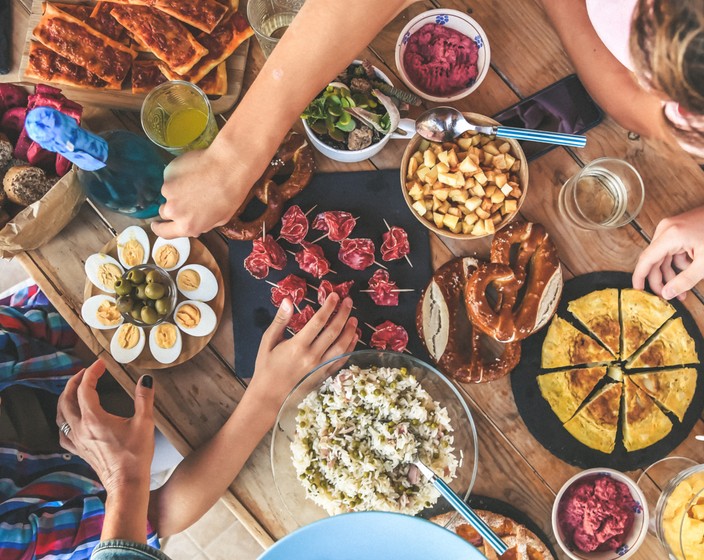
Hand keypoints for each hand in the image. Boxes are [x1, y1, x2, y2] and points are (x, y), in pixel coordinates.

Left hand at [56, 360, 154, 494]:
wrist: (127, 483)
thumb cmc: (135, 456)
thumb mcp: (145, 423)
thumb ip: (144, 398)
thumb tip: (145, 380)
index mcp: (94, 419)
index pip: (86, 388)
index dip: (92, 373)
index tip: (100, 364)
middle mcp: (81, 428)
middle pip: (67, 399)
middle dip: (75, 382)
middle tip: (85, 372)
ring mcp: (77, 441)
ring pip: (61, 414)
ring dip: (65, 398)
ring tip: (74, 390)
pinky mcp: (79, 451)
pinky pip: (63, 433)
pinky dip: (63, 421)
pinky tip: (70, 420)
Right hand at [151, 141, 263, 238]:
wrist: (229, 168)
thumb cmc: (230, 195)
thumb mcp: (220, 219)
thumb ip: (201, 225)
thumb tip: (192, 224)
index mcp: (186, 226)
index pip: (163, 232)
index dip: (159, 228)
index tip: (157, 224)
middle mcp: (174, 211)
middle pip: (164, 212)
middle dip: (172, 207)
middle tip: (185, 198)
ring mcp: (168, 191)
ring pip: (168, 192)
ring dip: (176, 190)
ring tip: (194, 182)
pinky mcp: (167, 174)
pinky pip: (170, 177)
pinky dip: (178, 175)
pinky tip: (194, 171)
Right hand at [248, 294, 357, 406]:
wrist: (269, 397)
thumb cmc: (266, 367)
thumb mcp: (268, 341)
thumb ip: (280, 320)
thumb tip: (288, 300)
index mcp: (297, 346)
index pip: (318, 321)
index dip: (328, 307)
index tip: (334, 295)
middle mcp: (312, 356)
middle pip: (333, 331)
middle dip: (343, 314)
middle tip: (348, 302)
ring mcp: (320, 367)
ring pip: (342, 346)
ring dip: (350, 331)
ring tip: (353, 318)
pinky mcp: (324, 376)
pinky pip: (341, 360)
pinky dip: (349, 348)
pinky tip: (353, 338)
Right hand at [632, 207, 703, 300]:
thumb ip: (685, 280)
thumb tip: (668, 293)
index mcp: (669, 236)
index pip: (646, 260)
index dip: (639, 277)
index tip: (637, 290)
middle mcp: (665, 230)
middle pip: (654, 260)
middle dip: (661, 279)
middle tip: (668, 295)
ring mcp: (670, 228)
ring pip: (662, 257)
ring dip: (671, 273)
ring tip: (683, 289)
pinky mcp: (676, 229)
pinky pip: (670, 250)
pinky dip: (678, 262)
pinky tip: (690, 270)